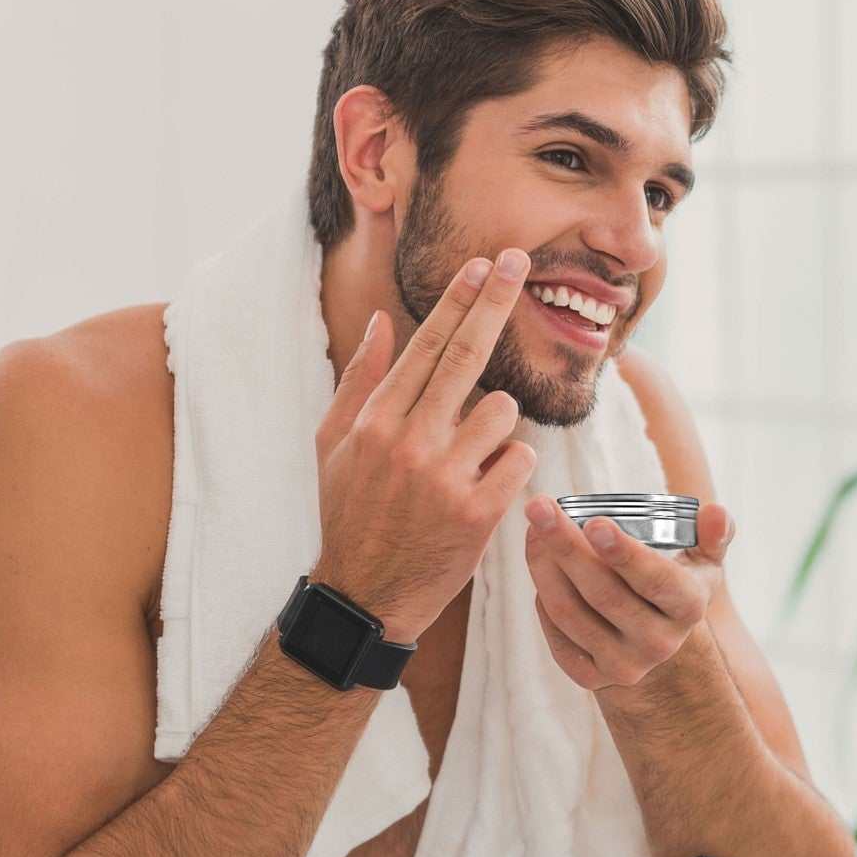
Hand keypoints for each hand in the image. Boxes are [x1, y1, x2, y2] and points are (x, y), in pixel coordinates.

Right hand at [309, 248, 536, 643]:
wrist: (364, 595)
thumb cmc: (351, 513)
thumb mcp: (336, 446)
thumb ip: (363, 381)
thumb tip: (387, 321)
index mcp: (377, 421)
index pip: (426, 346)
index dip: (459, 302)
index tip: (483, 265)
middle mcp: (410, 442)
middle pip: (466, 356)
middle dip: (495, 303)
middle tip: (518, 261)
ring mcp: (445, 477)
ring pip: (503, 411)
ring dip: (499, 425)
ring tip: (471, 455)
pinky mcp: (478, 512)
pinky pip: (520, 459)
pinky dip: (512, 466)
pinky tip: (487, 484)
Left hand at [524, 497, 734, 689]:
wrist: (657, 642)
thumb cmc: (675, 585)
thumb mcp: (704, 561)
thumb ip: (713, 533)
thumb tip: (716, 513)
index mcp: (688, 607)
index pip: (655, 580)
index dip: (624, 553)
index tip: (594, 522)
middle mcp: (659, 643)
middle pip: (603, 593)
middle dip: (566, 547)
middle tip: (540, 508)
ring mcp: (625, 665)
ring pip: (572, 614)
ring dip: (544, 568)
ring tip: (533, 530)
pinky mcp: (592, 679)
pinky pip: (557, 637)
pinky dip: (542, 600)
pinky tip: (541, 568)